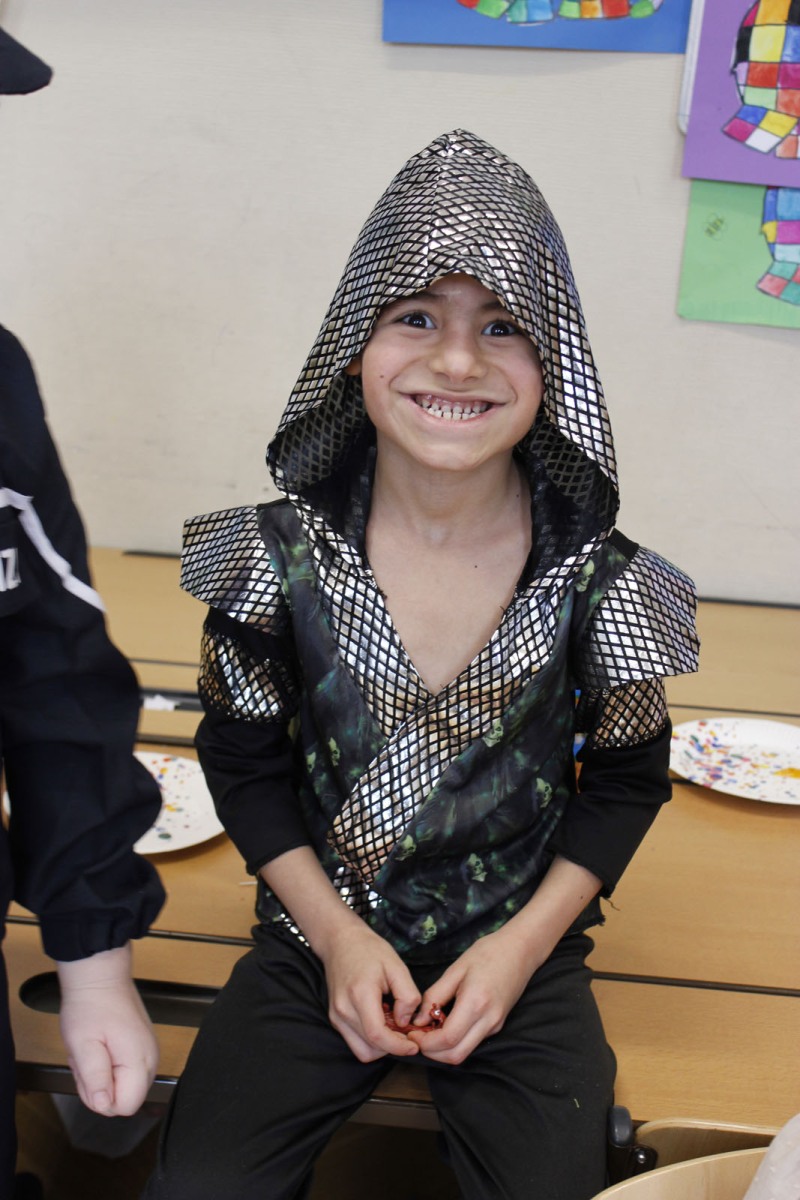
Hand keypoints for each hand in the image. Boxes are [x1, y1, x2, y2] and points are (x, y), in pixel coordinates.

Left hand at [56, 943, 157, 1116]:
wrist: (99, 977)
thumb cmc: (90, 1006)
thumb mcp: (84, 1045)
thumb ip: (95, 1079)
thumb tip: (104, 1106)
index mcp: (139, 1060)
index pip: (125, 1107)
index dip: (100, 1098)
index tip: (90, 1074)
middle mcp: (150, 1059)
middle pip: (125, 1099)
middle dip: (100, 1088)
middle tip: (88, 1060)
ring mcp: (148, 1052)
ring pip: (123, 1087)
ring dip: (102, 1077)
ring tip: (93, 1052)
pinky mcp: (142, 1048)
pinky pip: (124, 1073)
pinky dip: (108, 1066)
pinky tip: (100, 1048)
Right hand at [319, 922, 422, 1062]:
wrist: (340, 941)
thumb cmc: (369, 950)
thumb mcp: (397, 966)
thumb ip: (407, 995)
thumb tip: (405, 1022)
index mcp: (360, 994)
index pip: (377, 1035)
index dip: (398, 1047)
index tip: (414, 1046)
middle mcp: (343, 1010)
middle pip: (370, 1049)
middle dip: (392, 1047)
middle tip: (408, 1034)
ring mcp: (336, 1016)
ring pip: (361, 1051)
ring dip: (381, 1046)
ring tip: (394, 1027)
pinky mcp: (335, 1019)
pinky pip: (355, 1041)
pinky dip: (371, 1040)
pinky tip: (382, 1022)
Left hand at [407, 857, 602, 1064]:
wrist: (521, 950)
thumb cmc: (487, 953)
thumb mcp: (456, 969)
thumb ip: (435, 995)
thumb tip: (418, 1019)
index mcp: (476, 1003)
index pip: (447, 1038)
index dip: (425, 1042)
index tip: (411, 1033)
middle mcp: (488, 1020)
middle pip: (456, 1055)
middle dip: (432, 1053)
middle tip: (416, 1037)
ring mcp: (495, 1025)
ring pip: (465, 1052)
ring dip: (443, 1050)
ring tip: (427, 1032)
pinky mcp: (497, 1025)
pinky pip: (472, 1042)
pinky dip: (455, 1042)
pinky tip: (444, 1026)